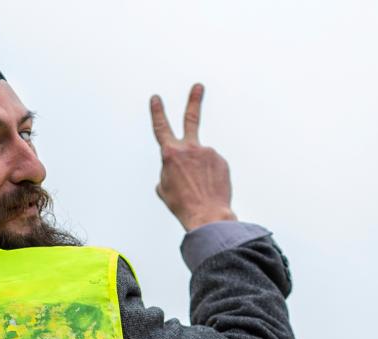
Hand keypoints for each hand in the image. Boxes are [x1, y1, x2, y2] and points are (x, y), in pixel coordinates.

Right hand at [149, 83, 236, 230]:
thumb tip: (174, 170)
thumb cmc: (182, 204)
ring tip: (200, 189)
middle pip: (192, 118)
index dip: (157, 112)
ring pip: (202, 158)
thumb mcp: (163, 189)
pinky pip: (213, 166)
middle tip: (199, 86)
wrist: (207, 214)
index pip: (161, 127)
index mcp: (170, 154)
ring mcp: (208, 152)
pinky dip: (211, 176)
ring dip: (201, 171)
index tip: (156, 98)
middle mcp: (190, 148)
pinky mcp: (221, 160)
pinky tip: (210, 188)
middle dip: (194, 100)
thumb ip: (166, 172)